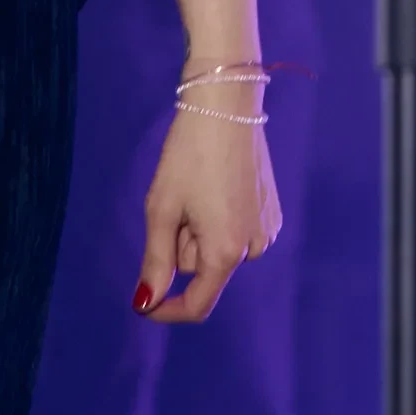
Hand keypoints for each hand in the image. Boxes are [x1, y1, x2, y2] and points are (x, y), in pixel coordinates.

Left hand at [133, 104, 281, 324]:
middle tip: (174, 200)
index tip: (143, 302)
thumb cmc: (188, 155)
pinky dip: (218, 217)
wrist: (227, 105)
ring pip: (218, 248)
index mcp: (226, 252)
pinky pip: (235, 230)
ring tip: (196, 187)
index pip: (198, 304)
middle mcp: (253, 248)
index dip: (167, 309)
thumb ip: (155, 260)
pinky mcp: (272, 210)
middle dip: (182, 244)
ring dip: (199, 230)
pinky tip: (215, 183)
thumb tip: (146, 304)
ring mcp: (267, 228)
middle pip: (203, 268)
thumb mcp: (163, 207)